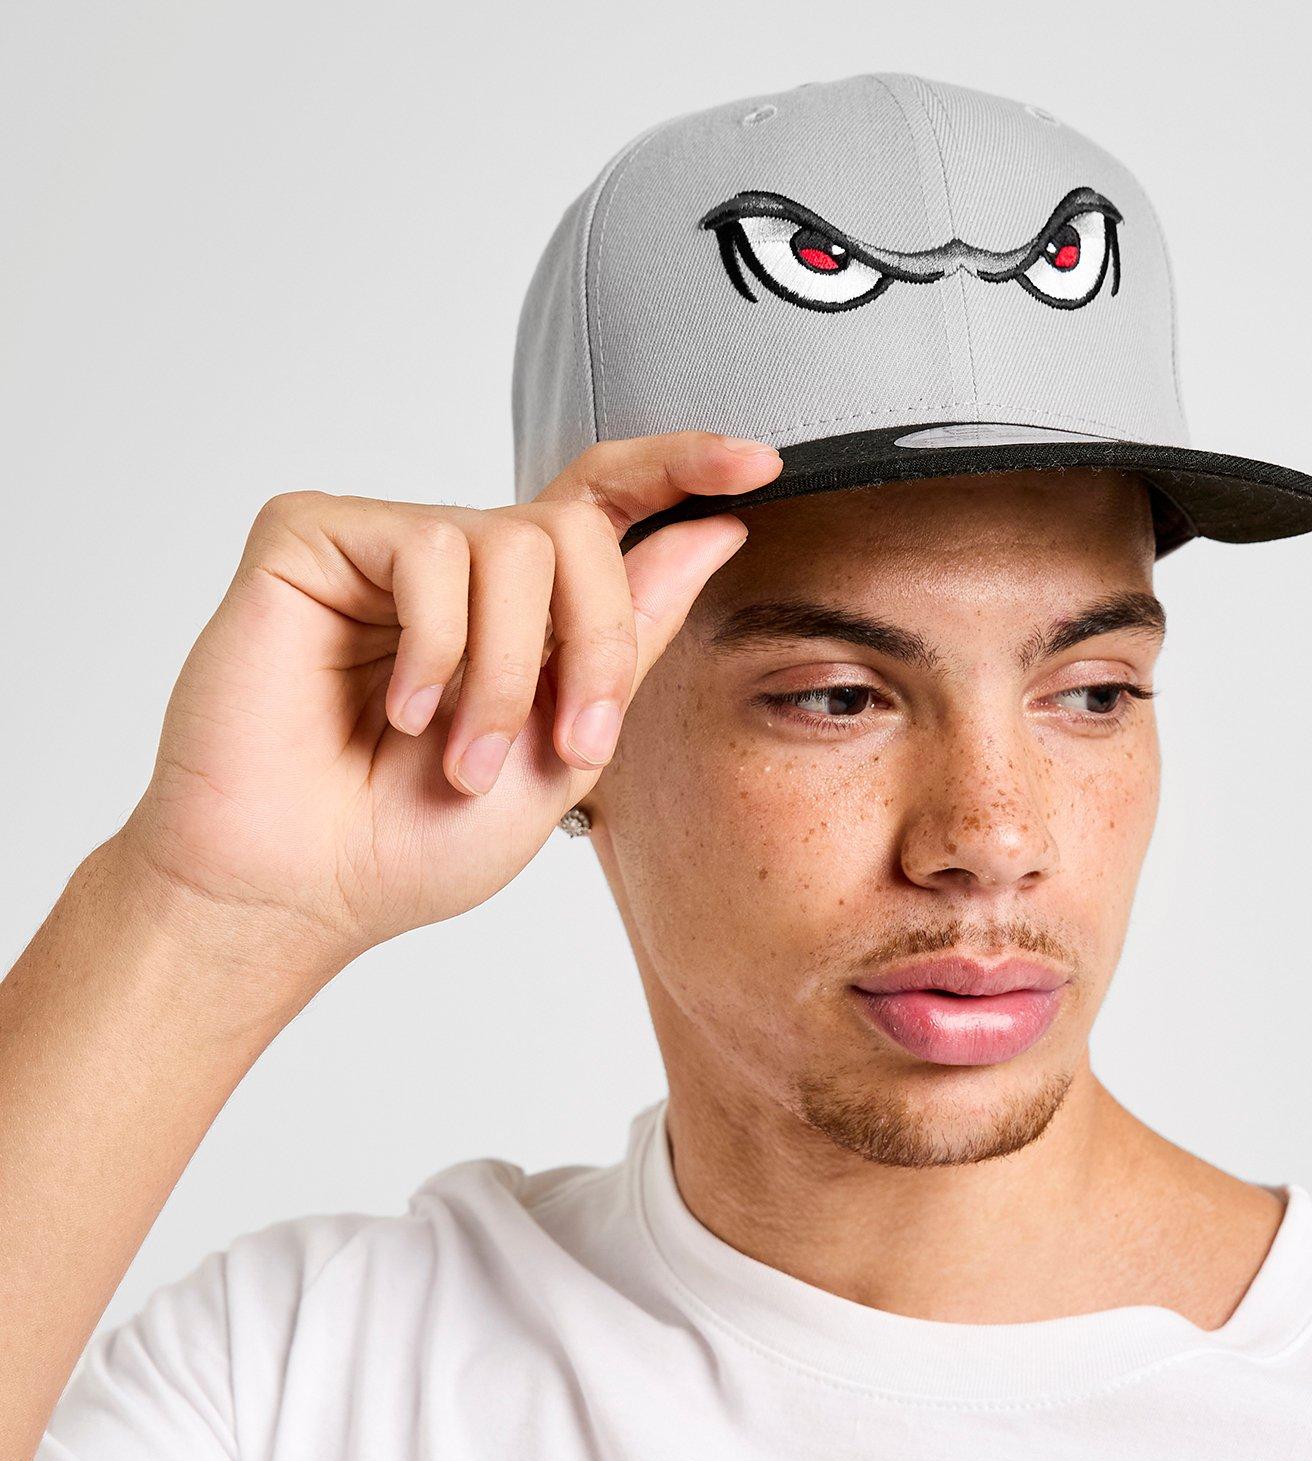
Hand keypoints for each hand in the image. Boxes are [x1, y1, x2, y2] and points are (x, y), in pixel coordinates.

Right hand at [111, 431, 780, 973]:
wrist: (297, 889)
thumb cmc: (406, 842)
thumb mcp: (561, 754)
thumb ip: (630, 641)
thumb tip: (710, 534)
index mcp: (515, 615)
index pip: (601, 508)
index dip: (678, 470)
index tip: (756, 462)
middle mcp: (454, 568)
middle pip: (577, 531)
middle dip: (600, 644)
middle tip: (573, 744)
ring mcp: (382, 548)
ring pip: (511, 543)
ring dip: (509, 672)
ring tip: (462, 757)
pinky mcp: (312, 539)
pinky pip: (426, 546)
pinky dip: (437, 645)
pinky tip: (402, 709)